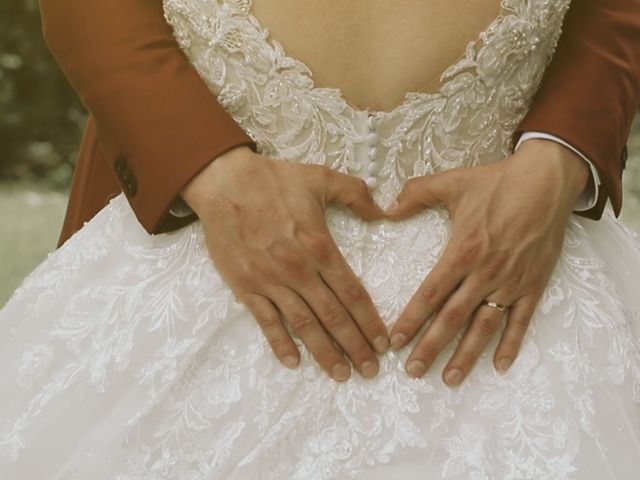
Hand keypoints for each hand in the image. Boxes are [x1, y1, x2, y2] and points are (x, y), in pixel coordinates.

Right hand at [181, 146, 389, 380]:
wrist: (225, 183)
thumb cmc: (274, 180)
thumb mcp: (321, 178)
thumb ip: (356, 194)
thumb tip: (384, 211)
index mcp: (319, 246)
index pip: (352, 293)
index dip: (370, 321)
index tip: (383, 342)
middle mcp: (298, 270)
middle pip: (333, 316)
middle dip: (355, 346)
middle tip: (371, 370)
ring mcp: (271, 281)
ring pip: (303, 325)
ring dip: (324, 352)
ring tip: (342, 374)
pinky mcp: (246, 286)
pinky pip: (266, 321)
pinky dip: (280, 344)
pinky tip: (293, 363)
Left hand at [385, 139, 589, 384]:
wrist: (546, 181)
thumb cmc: (497, 183)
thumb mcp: (452, 182)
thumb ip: (416, 194)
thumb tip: (386, 210)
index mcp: (462, 251)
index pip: (430, 294)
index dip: (411, 319)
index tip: (394, 341)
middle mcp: (485, 274)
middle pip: (453, 318)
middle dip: (430, 347)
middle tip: (413, 371)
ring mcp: (511, 283)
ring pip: (484, 327)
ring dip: (466, 355)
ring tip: (449, 379)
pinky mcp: (533, 285)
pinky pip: (521, 321)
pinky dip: (511, 345)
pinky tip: (499, 366)